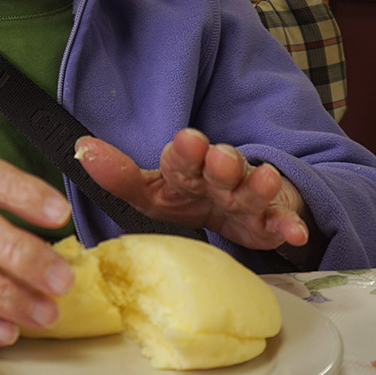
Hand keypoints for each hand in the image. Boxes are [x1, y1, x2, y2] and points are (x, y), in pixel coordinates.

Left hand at [75, 128, 308, 250]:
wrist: (242, 209)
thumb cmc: (192, 197)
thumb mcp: (153, 190)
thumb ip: (120, 175)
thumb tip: (81, 147)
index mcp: (187, 170)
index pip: (182, 157)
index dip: (184, 151)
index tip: (186, 141)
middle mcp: (219, 178)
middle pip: (220, 166)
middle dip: (219, 160)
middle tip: (218, 155)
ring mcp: (249, 198)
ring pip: (252, 188)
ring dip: (257, 183)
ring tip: (261, 177)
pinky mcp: (272, 220)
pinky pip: (281, 222)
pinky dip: (289, 226)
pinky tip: (294, 233)